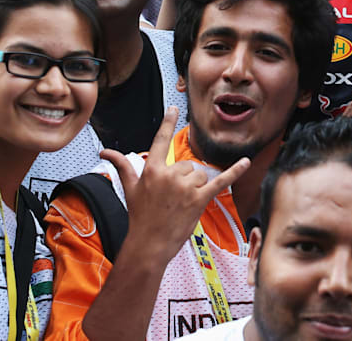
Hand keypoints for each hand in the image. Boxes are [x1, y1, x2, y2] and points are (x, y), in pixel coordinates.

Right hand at [105, 107, 248, 262]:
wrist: (148, 244)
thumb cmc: (139, 217)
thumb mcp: (129, 189)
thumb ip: (122, 166)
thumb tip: (104, 152)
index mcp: (152, 170)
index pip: (161, 141)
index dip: (167, 123)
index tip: (174, 108)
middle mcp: (169, 175)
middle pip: (187, 165)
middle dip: (183, 180)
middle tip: (172, 199)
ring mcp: (185, 188)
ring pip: (200, 175)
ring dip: (195, 188)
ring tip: (182, 204)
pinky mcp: (199, 200)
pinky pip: (220, 182)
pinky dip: (235, 172)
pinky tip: (246, 161)